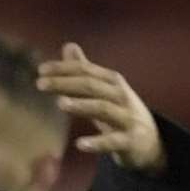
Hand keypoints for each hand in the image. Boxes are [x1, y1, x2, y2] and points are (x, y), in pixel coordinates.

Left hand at [37, 43, 165, 175]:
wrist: (149, 142)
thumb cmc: (119, 112)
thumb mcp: (102, 90)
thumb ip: (84, 71)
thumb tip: (68, 46)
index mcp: (112, 82)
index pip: (86, 71)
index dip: (64, 69)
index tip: (40, 70)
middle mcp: (120, 96)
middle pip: (92, 86)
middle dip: (66, 83)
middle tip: (40, 84)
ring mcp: (127, 118)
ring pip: (103, 108)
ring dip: (82, 105)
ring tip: (60, 104)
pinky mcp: (130, 141)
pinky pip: (113, 141)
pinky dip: (97, 143)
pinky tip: (80, 144)